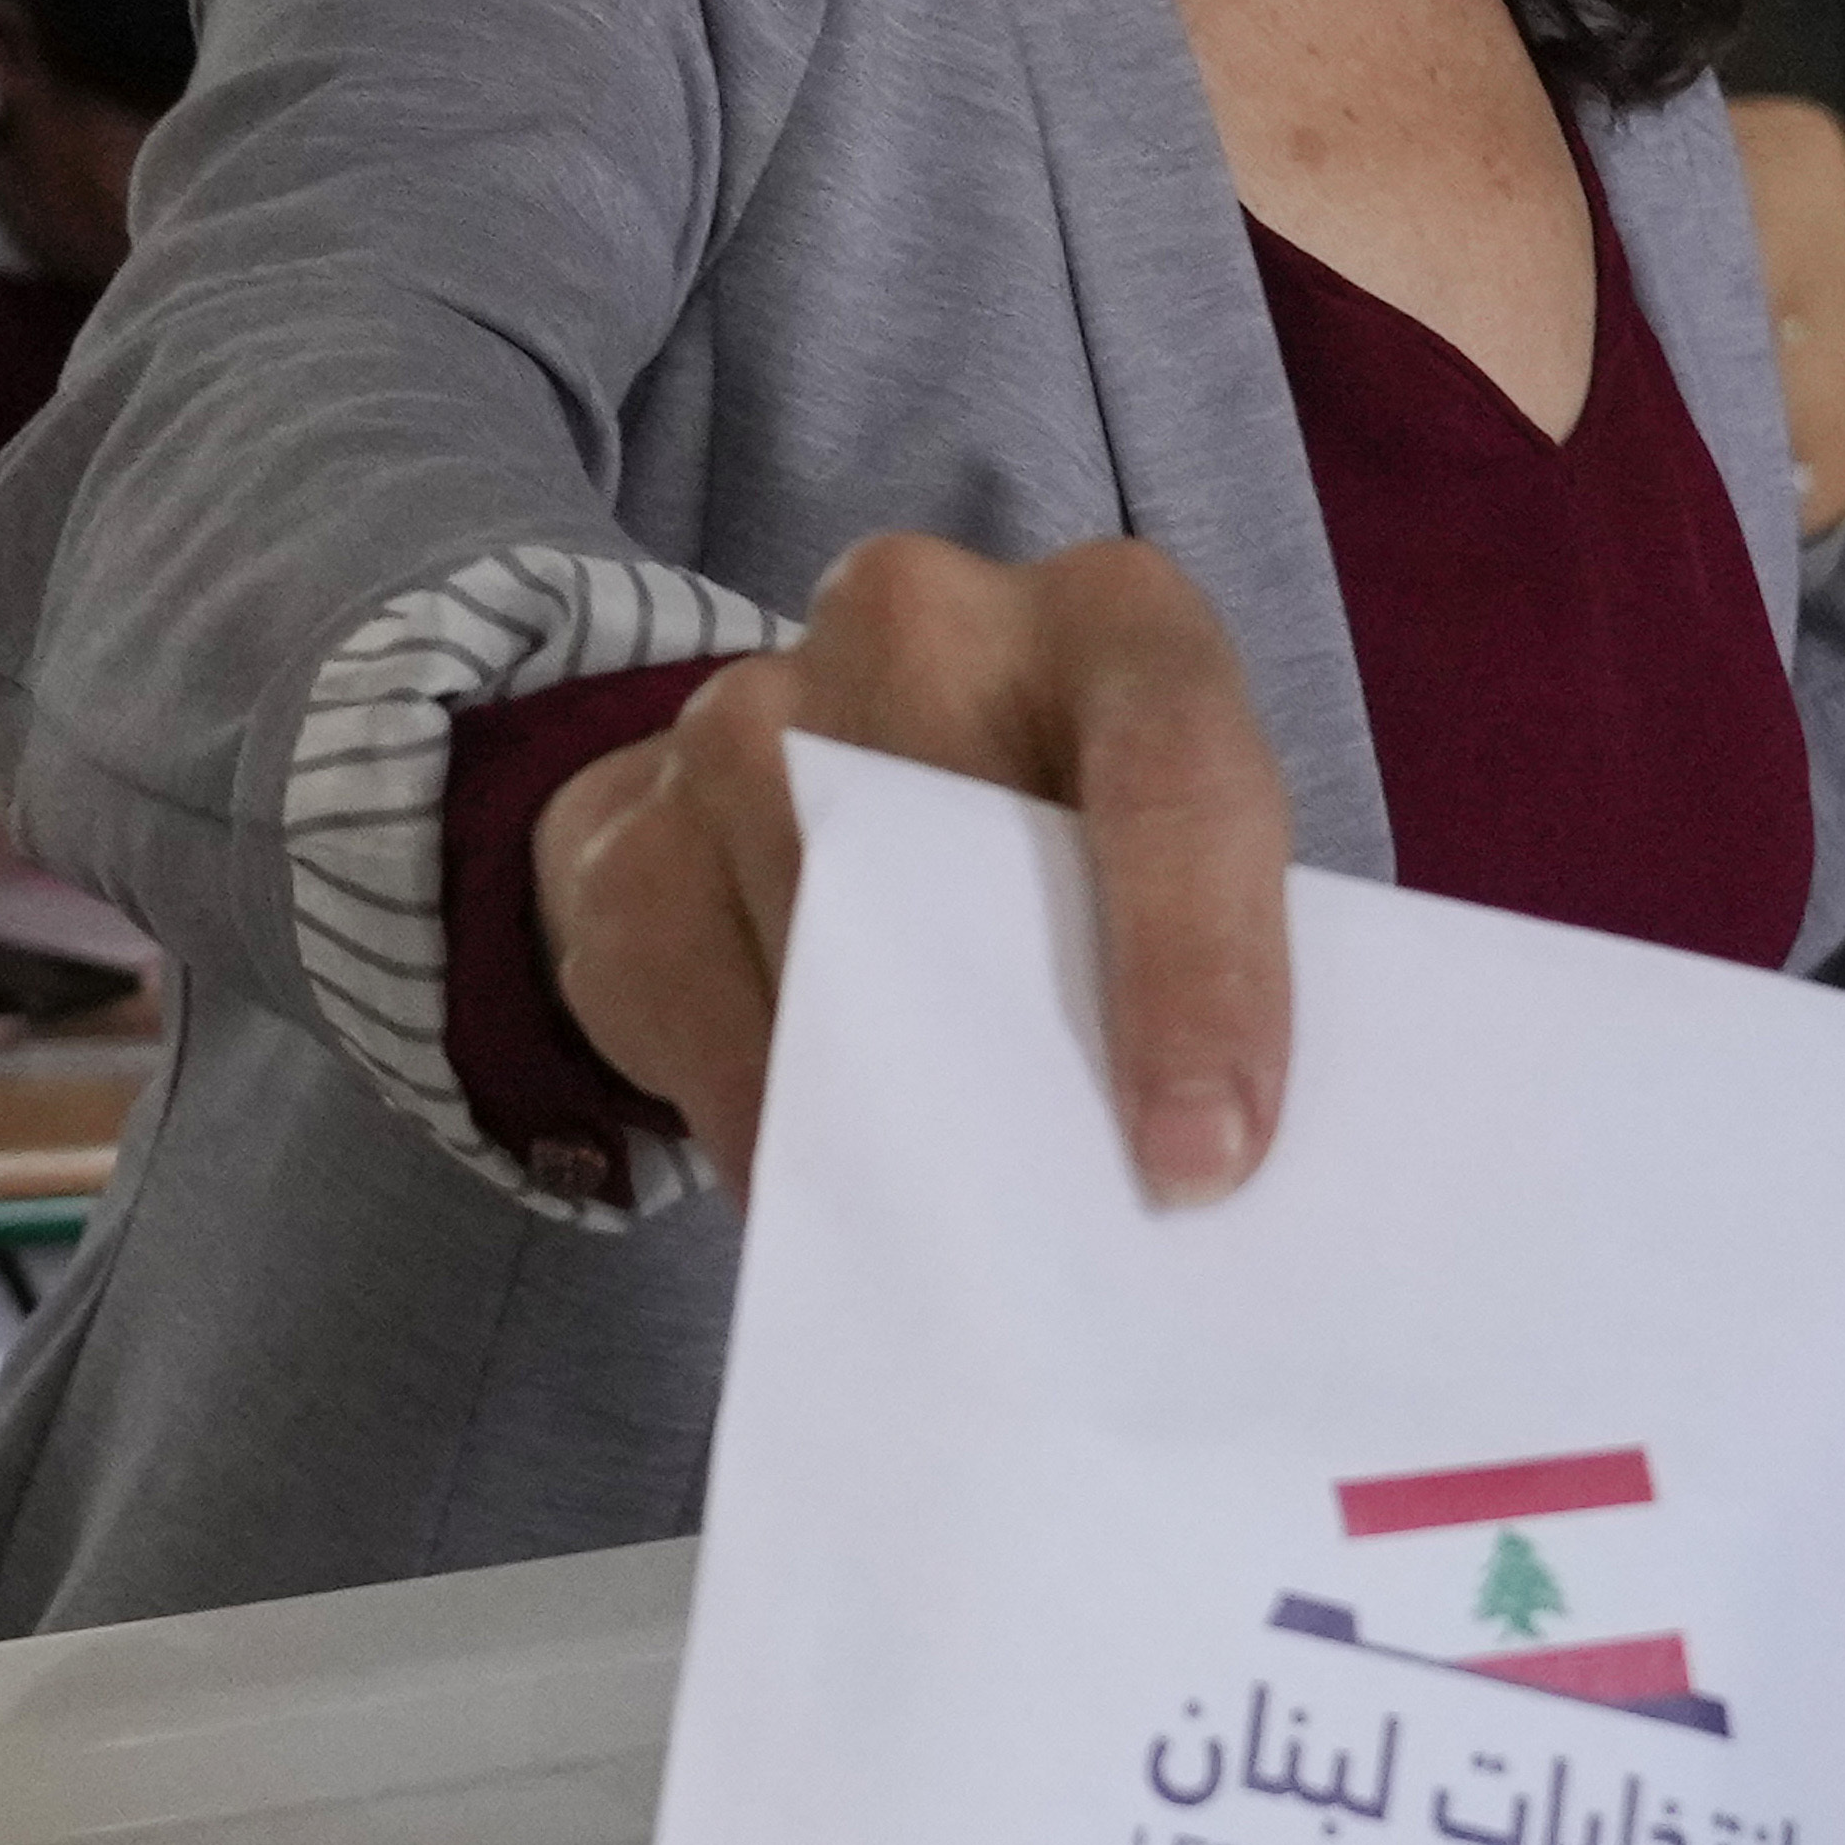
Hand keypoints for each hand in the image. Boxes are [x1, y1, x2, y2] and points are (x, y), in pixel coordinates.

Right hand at [522, 528, 1296, 1196]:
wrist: (825, 769)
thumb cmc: (1061, 844)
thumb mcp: (1175, 854)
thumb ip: (1216, 953)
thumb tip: (1194, 1172)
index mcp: (1113, 622)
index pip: (1175, 764)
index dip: (1200, 969)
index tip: (1200, 1159)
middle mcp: (923, 623)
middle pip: (973, 840)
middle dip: (1032, 1049)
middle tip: (1077, 1221)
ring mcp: (749, 709)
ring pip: (820, 933)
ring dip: (893, 1101)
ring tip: (964, 1223)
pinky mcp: (628, 826)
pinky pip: (692, 1010)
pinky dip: (769, 1128)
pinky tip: (836, 1195)